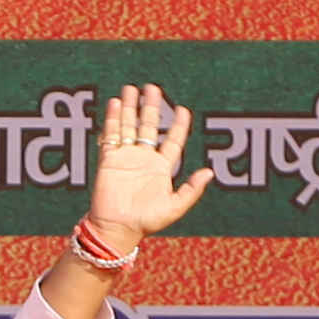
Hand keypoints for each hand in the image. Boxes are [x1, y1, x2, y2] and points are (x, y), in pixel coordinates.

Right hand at [80, 83, 212, 254]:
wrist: (117, 230)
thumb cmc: (146, 222)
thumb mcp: (174, 207)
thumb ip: (192, 190)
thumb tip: (209, 172)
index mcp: (161, 167)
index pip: (173, 140)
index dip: (179, 124)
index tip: (183, 109)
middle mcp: (144, 159)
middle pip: (149, 126)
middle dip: (150, 107)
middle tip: (152, 88)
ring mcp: (125, 157)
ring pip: (128, 127)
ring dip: (129, 108)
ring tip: (130, 89)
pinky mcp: (109, 160)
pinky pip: (111, 136)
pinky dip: (113, 120)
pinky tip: (115, 104)